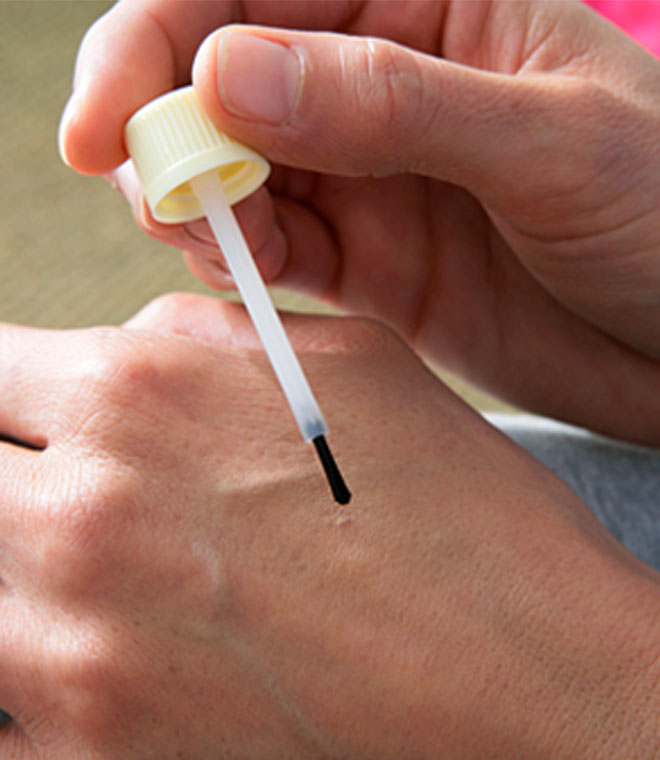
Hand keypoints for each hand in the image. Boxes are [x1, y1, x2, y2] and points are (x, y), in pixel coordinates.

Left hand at [1, 292, 658, 757]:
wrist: (526, 679)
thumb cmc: (455, 513)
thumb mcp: (342, 366)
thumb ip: (201, 339)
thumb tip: (122, 346)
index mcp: (139, 395)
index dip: (9, 388)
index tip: (27, 410)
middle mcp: (87, 518)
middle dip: (16, 469)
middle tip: (67, 489)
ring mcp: (78, 657)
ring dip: (20, 576)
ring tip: (97, 576)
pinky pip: (4, 710)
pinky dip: (32, 681)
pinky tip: (103, 660)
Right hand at [59, 0, 659, 444]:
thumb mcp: (545, 142)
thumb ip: (391, 103)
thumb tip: (228, 74)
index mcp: (425, 5)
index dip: (160, 42)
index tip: (108, 120)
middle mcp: (378, 86)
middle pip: (220, 80)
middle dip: (161, 128)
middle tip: (146, 189)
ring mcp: (366, 178)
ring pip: (233, 170)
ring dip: (190, 198)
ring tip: (195, 234)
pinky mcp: (365, 261)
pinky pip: (274, 248)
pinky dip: (238, 257)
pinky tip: (238, 272)